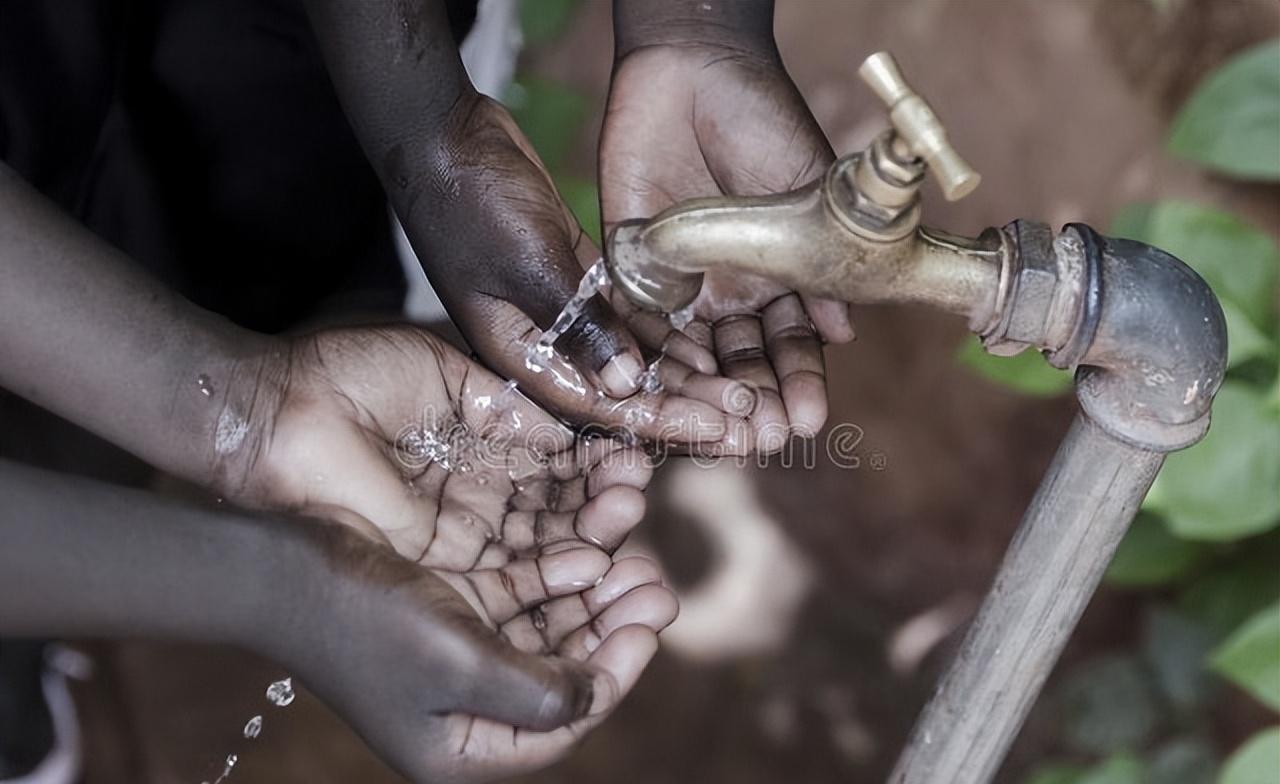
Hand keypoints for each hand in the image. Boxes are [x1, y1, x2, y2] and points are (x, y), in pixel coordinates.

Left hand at [216, 324, 663, 556]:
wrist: (278, 412)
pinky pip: (508, 581)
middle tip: (638, 494)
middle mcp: (478, 498)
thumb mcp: (447, 376)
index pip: (557, 467)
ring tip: (630, 523)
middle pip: (559, 515)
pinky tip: (596, 560)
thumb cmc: (349, 378)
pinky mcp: (437, 570)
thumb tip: (571, 426)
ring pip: (542, 552)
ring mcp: (459, 536)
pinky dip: (555, 574)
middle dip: (605, 510)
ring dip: (591, 544)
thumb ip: (511, 405)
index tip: (634, 456)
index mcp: (482, 448)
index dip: (598, 467)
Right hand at [285, 498, 676, 782]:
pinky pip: (518, 595)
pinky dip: (554, 575)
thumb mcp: (457, 663)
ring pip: (547, 629)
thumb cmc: (361, 618)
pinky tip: (589, 547)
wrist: (277, 562)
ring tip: (636, 560)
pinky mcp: (449, 606)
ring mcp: (457, 654)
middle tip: (657, 586)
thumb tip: (594, 695)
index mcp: (459, 746)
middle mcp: (463, 707)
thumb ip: (535, 691)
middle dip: (611, 629)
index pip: (561, 723)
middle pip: (561, 673)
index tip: (648, 625)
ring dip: (592, 596)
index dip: (613, 675)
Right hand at [404, 95, 753, 450]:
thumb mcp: (529, 264)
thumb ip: (579, 325)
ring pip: (632, 360)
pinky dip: (668, 336)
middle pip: (622, 393)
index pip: (599, 406)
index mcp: (520, 357)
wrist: (444, 138)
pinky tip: (714, 347)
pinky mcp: (578, 282)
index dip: (664, 423)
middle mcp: (544, 346)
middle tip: (751, 421)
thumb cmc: (471, 200)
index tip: (721, 430)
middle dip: (686, 409)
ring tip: (745, 392)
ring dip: (686, 377)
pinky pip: (631, 322)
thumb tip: (628, 386)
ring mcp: (562, 315)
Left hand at [601, 41, 855, 450]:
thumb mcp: (805, 193)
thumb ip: (818, 263)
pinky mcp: (630, 265)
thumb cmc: (764, 123)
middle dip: (753, 402)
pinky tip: (656, 387)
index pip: (790, 344)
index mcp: (779, 276)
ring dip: (703, 393)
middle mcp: (730, 290)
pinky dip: (646, 355)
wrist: (696, 68)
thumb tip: (846, 333)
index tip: (808, 418)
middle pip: (739, 361)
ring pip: (691, 355)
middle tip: (763, 441)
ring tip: (715, 430)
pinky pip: (637, 320)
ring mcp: (681, 282)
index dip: (798, 381)